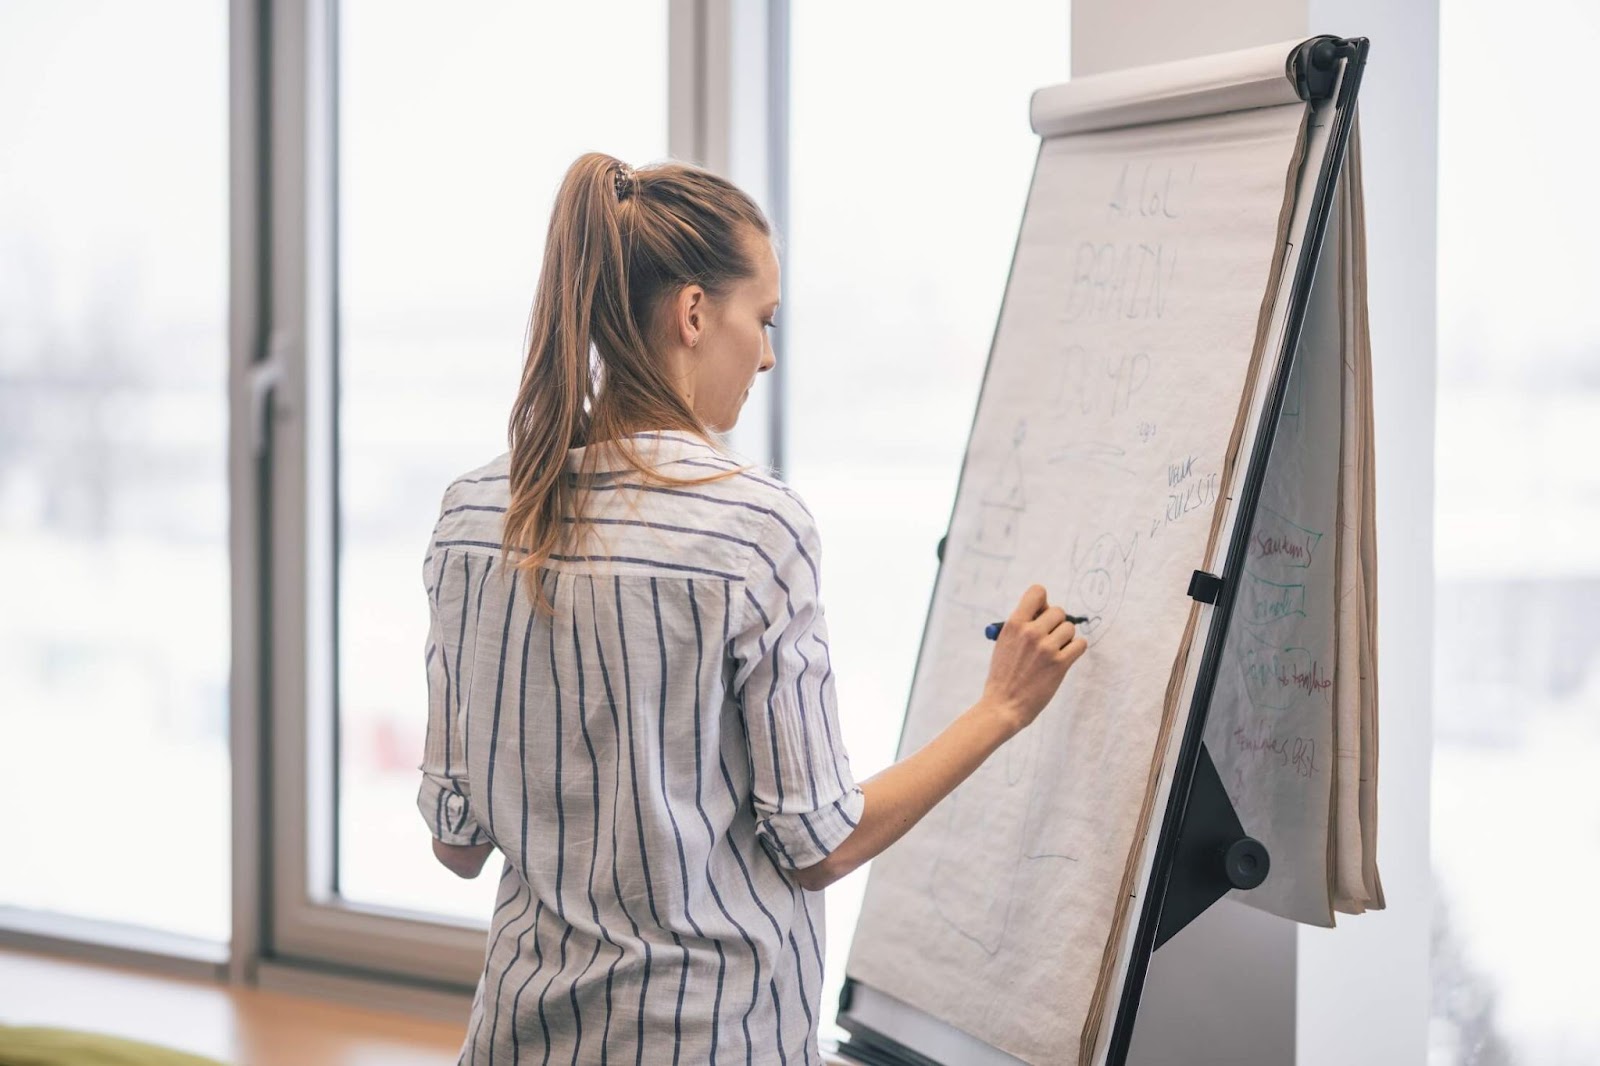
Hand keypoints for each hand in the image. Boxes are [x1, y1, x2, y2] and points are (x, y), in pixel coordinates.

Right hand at [980, 584, 1087, 733]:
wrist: (1004, 705)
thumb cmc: (1004, 675)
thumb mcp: (1004, 643)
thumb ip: (1022, 626)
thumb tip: (1046, 611)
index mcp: (1014, 624)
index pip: (1038, 592)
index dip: (1043, 602)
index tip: (1041, 615)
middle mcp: (1031, 632)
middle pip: (1059, 611)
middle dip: (1056, 624)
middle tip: (1048, 639)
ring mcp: (1046, 648)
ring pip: (1070, 628)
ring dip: (1066, 639)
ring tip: (1053, 652)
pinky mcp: (1060, 664)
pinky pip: (1080, 644)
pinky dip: (1075, 650)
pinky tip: (1064, 658)